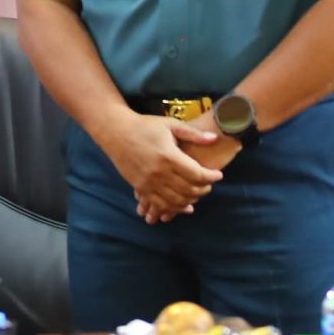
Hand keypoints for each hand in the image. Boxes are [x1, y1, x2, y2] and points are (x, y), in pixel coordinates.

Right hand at [103, 112, 224, 223]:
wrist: (115, 132)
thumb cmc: (144, 126)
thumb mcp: (170, 125)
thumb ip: (193, 134)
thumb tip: (215, 138)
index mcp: (169, 156)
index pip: (197, 174)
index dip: (211, 177)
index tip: (218, 174)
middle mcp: (159, 173)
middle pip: (189, 190)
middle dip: (204, 189)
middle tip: (208, 183)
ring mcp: (148, 183)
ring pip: (176, 201)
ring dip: (191, 200)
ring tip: (197, 192)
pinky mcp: (140, 188)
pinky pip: (160, 205)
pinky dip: (174, 209)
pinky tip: (184, 206)